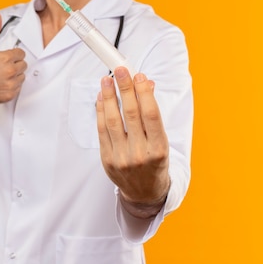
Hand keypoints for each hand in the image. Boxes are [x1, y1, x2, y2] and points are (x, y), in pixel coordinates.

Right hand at [0, 13, 26, 147]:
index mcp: (6, 58)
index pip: (21, 53)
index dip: (13, 55)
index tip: (5, 58)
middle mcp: (10, 71)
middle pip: (23, 64)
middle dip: (15, 64)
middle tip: (2, 67)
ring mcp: (10, 84)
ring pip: (22, 76)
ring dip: (15, 75)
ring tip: (1, 75)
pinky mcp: (10, 94)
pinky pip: (18, 87)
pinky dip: (12, 86)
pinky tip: (1, 83)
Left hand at [96, 67, 169, 215]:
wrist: (145, 193)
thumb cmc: (155, 161)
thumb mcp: (161, 140)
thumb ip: (153, 112)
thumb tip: (147, 83)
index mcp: (158, 148)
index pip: (151, 115)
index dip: (144, 93)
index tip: (139, 75)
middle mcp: (140, 154)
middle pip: (130, 114)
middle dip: (124, 89)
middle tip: (119, 70)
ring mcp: (122, 158)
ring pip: (112, 121)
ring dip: (109, 97)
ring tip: (106, 80)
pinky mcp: (107, 160)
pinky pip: (102, 131)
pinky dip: (100, 112)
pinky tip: (101, 98)